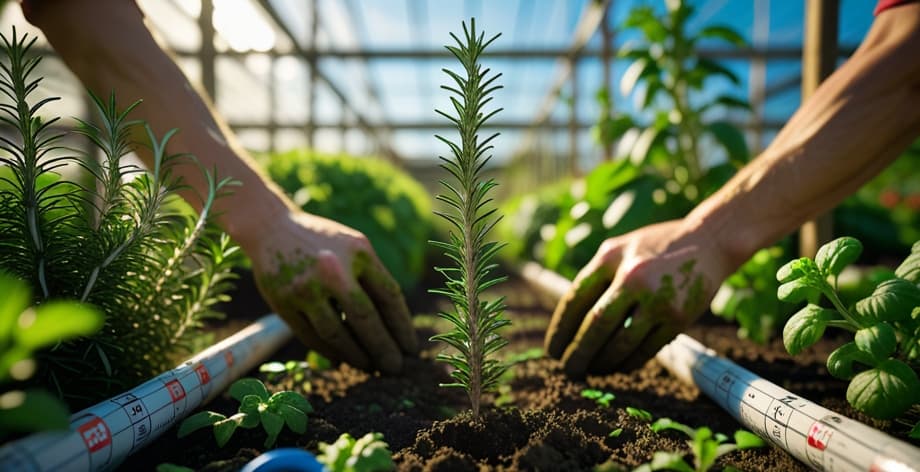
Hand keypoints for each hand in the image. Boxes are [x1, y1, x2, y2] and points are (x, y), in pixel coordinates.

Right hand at [249, 210, 417, 373]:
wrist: (271, 227)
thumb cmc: (324, 242)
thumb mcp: (353, 247)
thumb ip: (372, 279)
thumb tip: (392, 330)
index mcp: (358, 252)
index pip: (388, 296)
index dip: (402, 327)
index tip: (411, 348)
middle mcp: (333, 269)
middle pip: (365, 318)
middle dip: (383, 348)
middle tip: (395, 368)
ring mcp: (305, 286)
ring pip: (336, 333)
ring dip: (356, 355)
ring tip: (370, 367)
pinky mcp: (282, 302)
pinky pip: (311, 336)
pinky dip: (329, 351)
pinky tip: (342, 359)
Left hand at [544, 220, 734, 376]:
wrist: (710, 241)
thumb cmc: (656, 247)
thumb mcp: (621, 249)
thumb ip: (596, 276)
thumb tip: (568, 321)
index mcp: (611, 257)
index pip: (575, 299)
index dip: (560, 329)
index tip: (552, 349)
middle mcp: (632, 276)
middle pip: (595, 326)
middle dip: (577, 353)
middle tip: (567, 369)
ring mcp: (658, 298)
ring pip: (621, 343)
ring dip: (602, 363)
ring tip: (591, 370)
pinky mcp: (679, 318)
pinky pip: (646, 349)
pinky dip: (627, 362)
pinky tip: (617, 367)